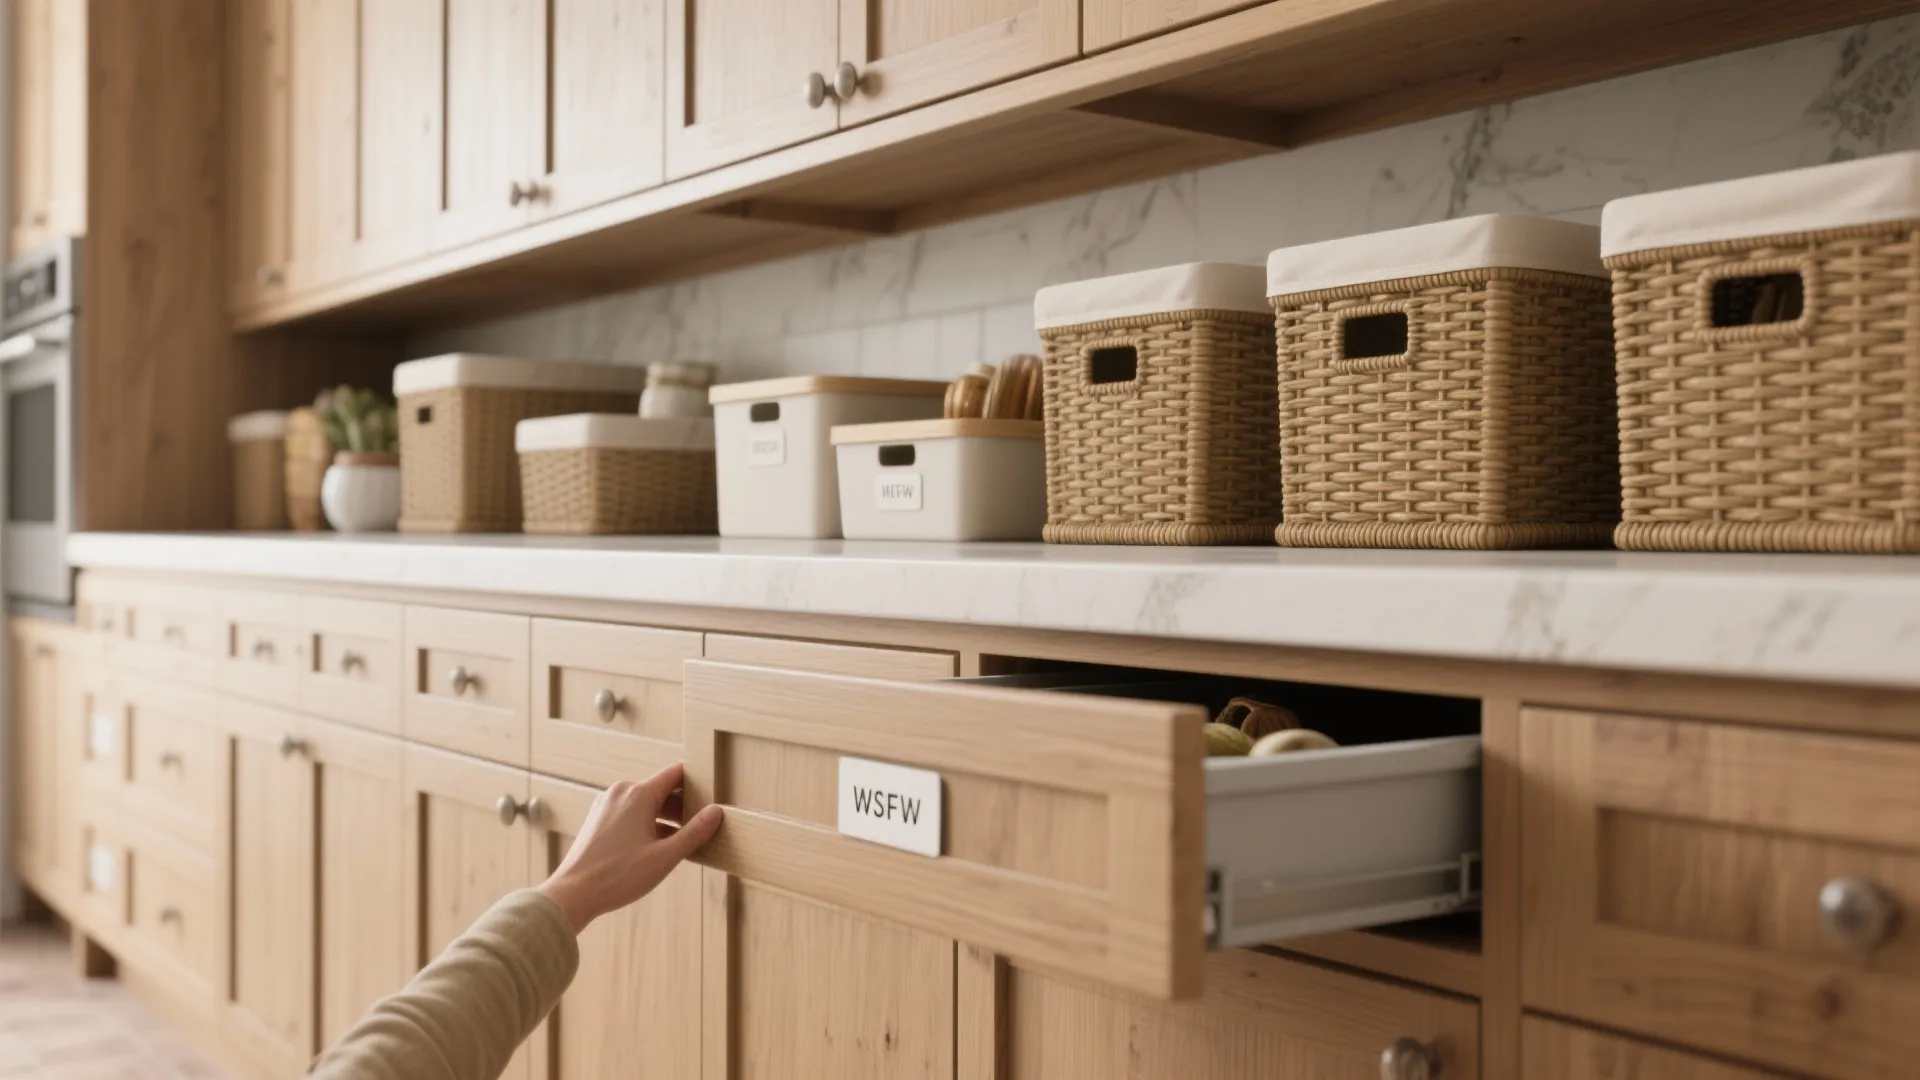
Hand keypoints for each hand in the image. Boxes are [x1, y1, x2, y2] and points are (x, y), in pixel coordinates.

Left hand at [537, 763, 723, 933]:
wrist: (573, 893)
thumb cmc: (617, 876)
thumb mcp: (664, 857)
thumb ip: (694, 833)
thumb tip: (716, 811)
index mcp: (638, 795)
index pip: (675, 774)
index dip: (696, 782)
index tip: (712, 794)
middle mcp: (621, 792)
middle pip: (661, 789)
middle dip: (683, 805)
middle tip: (702, 824)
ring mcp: (606, 804)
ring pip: (645, 802)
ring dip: (665, 817)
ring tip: (682, 839)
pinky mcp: (598, 818)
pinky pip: (630, 812)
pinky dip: (646, 823)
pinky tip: (656, 846)